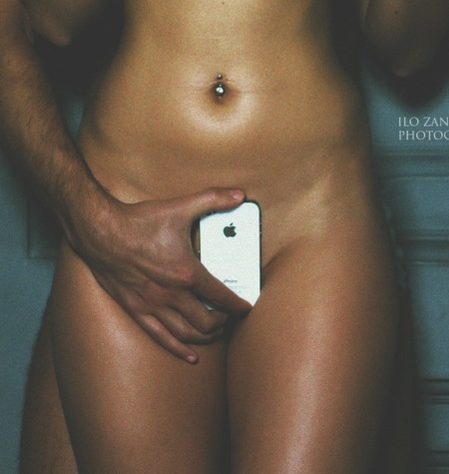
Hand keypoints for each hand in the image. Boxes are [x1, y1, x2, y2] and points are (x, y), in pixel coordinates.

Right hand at [68, 186, 250, 362]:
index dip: (238, 305)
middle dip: (223, 323)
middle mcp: (171, 294)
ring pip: (186, 333)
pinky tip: (190, 355)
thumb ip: (213, 199)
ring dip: (205, 337)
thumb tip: (240, 194)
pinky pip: (160, 337)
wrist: (101, 232)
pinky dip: (178, 349)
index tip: (246, 307)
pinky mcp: (136, 309)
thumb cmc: (139, 222)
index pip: (221, 296)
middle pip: (207, 321)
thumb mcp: (180, 207)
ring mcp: (153, 305)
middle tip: (230, 318)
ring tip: (215, 333)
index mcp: (186, 272)